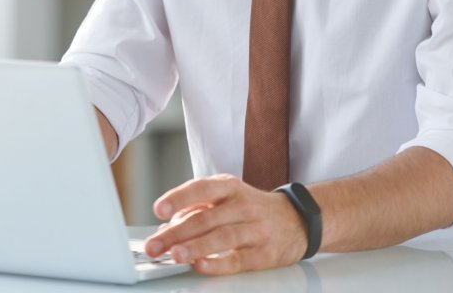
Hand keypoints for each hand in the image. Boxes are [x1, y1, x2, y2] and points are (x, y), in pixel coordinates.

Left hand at [143, 174, 307, 275]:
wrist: (297, 220)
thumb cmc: (251, 209)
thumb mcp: (227, 198)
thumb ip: (197, 210)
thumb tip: (167, 229)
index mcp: (228, 187)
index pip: (200, 189)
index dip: (178, 198)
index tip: (159, 210)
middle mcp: (242, 205)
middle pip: (205, 218)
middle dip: (176, 233)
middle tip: (154, 245)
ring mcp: (255, 229)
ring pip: (221, 237)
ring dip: (195, 247)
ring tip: (174, 255)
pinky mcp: (264, 253)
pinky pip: (238, 259)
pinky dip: (217, 264)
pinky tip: (200, 266)